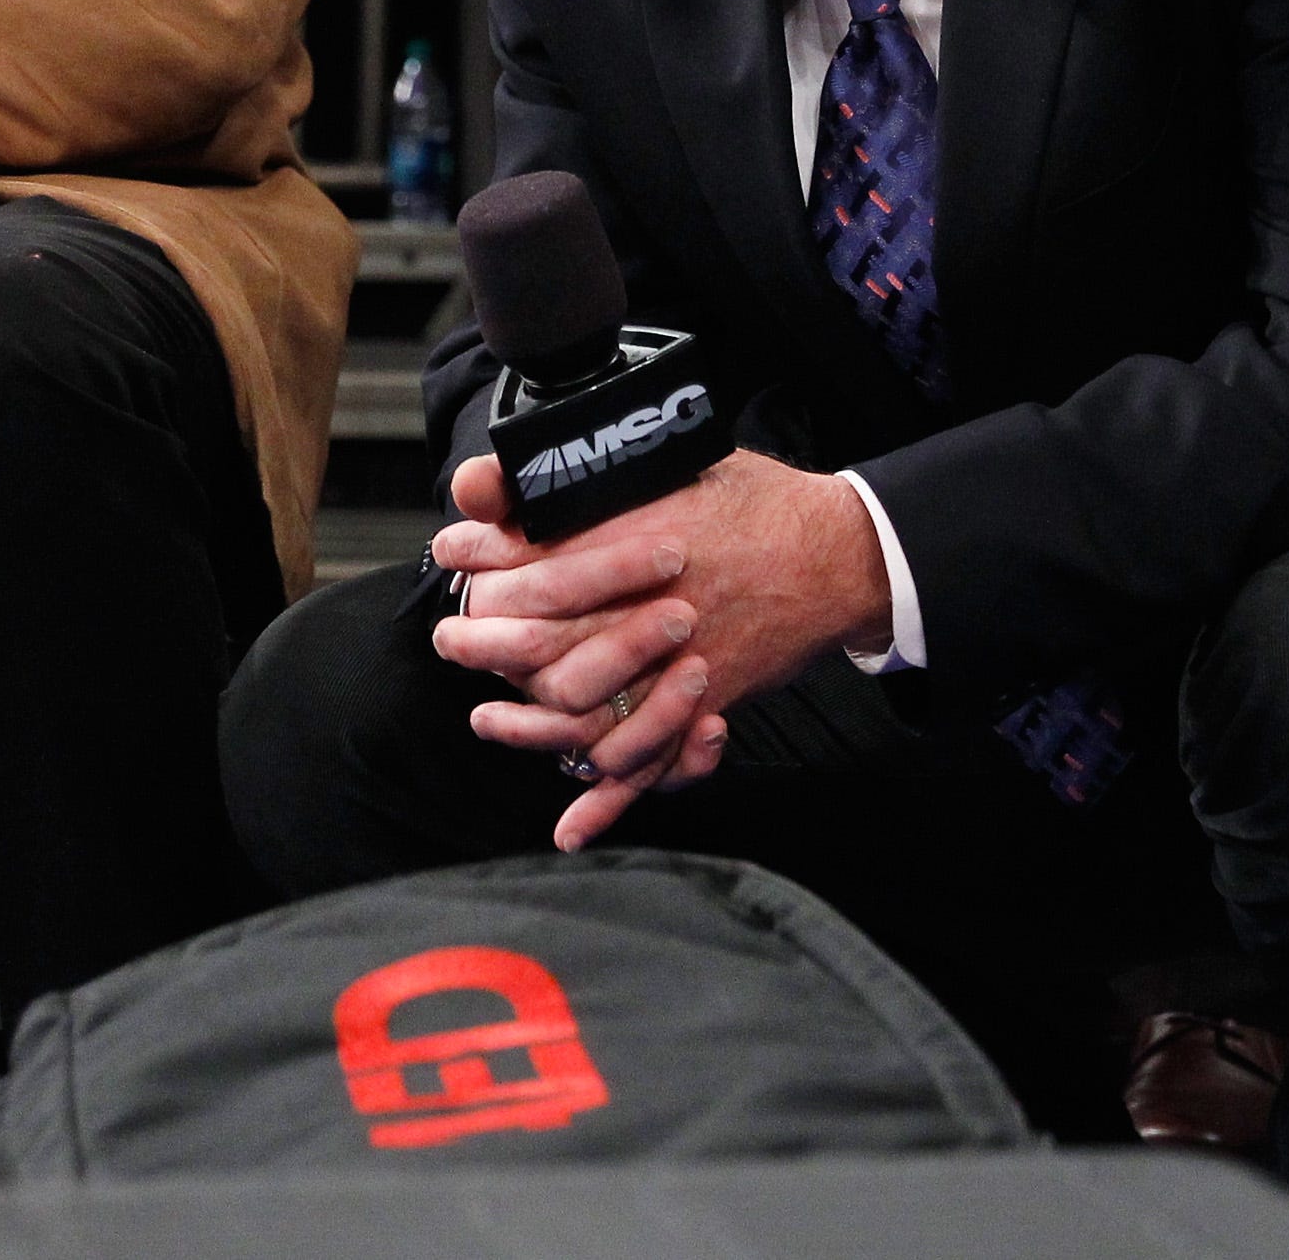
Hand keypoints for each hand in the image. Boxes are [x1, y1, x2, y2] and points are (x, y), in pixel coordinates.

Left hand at [432, 449, 891, 849]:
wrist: (835, 553)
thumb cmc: (755, 502)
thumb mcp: (671, 460)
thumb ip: (581, 472)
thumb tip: (487, 480)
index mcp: (637, 540)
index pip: (536, 560)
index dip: (485, 557)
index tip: (453, 553)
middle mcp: (648, 610)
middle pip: (544, 641)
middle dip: (486, 643)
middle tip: (453, 640)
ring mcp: (676, 665)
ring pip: (585, 711)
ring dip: (529, 723)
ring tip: (489, 717)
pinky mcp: (704, 703)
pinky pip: (649, 762)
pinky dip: (609, 802)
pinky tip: (570, 827)